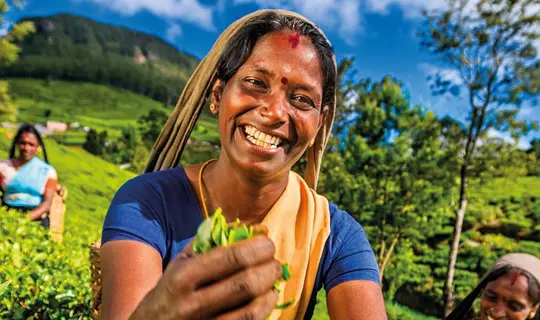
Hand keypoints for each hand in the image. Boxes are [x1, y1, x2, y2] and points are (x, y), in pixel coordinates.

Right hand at [129, 235, 281, 319]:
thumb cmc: (171, 287)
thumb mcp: (183, 260)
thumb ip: (215, 239)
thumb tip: (257, 228)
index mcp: (183, 276)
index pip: (231, 258)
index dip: (258, 248)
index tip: (268, 243)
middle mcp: (192, 303)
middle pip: (245, 284)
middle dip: (269, 269)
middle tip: (275, 262)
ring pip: (251, 310)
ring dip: (270, 291)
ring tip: (273, 279)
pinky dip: (264, 309)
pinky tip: (266, 298)